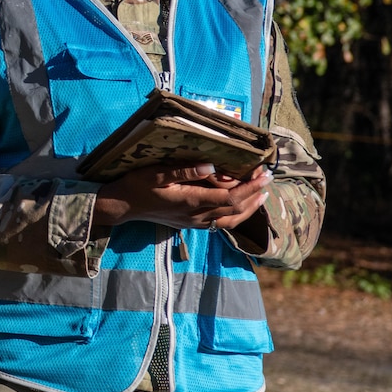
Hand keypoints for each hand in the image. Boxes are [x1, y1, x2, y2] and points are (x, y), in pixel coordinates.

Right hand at [92, 164, 271, 232]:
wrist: (123, 207)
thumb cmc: (137, 185)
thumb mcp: (155, 173)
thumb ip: (183, 171)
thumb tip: (211, 167)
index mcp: (190, 201)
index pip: (230, 198)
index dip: (250, 188)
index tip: (264, 174)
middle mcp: (196, 216)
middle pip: (235, 210)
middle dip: (254, 194)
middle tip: (268, 178)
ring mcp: (195, 222)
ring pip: (231, 220)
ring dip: (249, 208)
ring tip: (262, 194)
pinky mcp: (191, 224)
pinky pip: (222, 224)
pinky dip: (237, 215)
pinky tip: (241, 207)